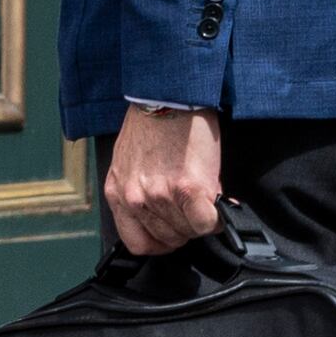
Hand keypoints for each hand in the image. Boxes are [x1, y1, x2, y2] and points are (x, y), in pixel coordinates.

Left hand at [104, 103, 223, 258]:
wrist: (169, 94)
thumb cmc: (154, 121)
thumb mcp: (134, 161)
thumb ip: (146, 191)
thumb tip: (174, 214)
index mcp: (118, 191)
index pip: (137, 242)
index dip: (162, 241)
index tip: (175, 231)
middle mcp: (135, 197)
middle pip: (168, 239)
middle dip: (185, 227)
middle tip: (194, 209)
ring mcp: (159, 195)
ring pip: (188, 232)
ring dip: (201, 220)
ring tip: (205, 198)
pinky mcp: (186, 188)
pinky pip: (206, 223)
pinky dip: (216, 218)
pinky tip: (217, 202)